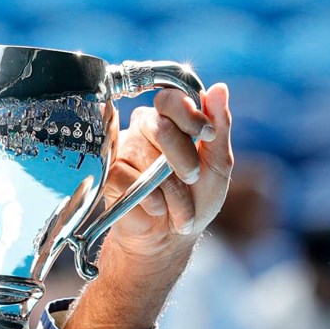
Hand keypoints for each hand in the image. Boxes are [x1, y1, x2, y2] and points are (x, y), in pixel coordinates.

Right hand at [63, 83, 232, 328]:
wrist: (172, 240)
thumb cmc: (196, 199)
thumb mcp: (217, 164)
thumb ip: (219, 127)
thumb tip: (219, 88)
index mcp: (173, 120)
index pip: (171, 98)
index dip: (188, 115)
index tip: (205, 135)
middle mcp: (146, 129)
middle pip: (156, 123)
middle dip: (181, 155)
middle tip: (192, 177)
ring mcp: (125, 151)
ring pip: (143, 153)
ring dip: (169, 186)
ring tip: (177, 205)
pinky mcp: (110, 175)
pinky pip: (125, 175)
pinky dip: (148, 197)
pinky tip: (157, 209)